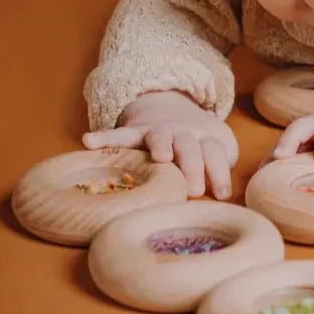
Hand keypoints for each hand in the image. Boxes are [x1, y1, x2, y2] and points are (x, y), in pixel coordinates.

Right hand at [82, 90, 238, 199]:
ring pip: (161, 137)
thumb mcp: (218, 153)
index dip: (220, 173)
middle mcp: (184, 134)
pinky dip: (105, 138)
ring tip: (161, 156)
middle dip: (193, 166)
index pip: (215, 153)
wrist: (179, 113)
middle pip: (190, 147)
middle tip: (195, 189)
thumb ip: (218, 172)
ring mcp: (160, 132)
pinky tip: (90, 141)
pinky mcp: (138, 132)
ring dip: (162, 145)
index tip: (223, 194)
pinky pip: (120, 134)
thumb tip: (221, 200)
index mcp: (207, 139)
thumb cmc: (202, 147)